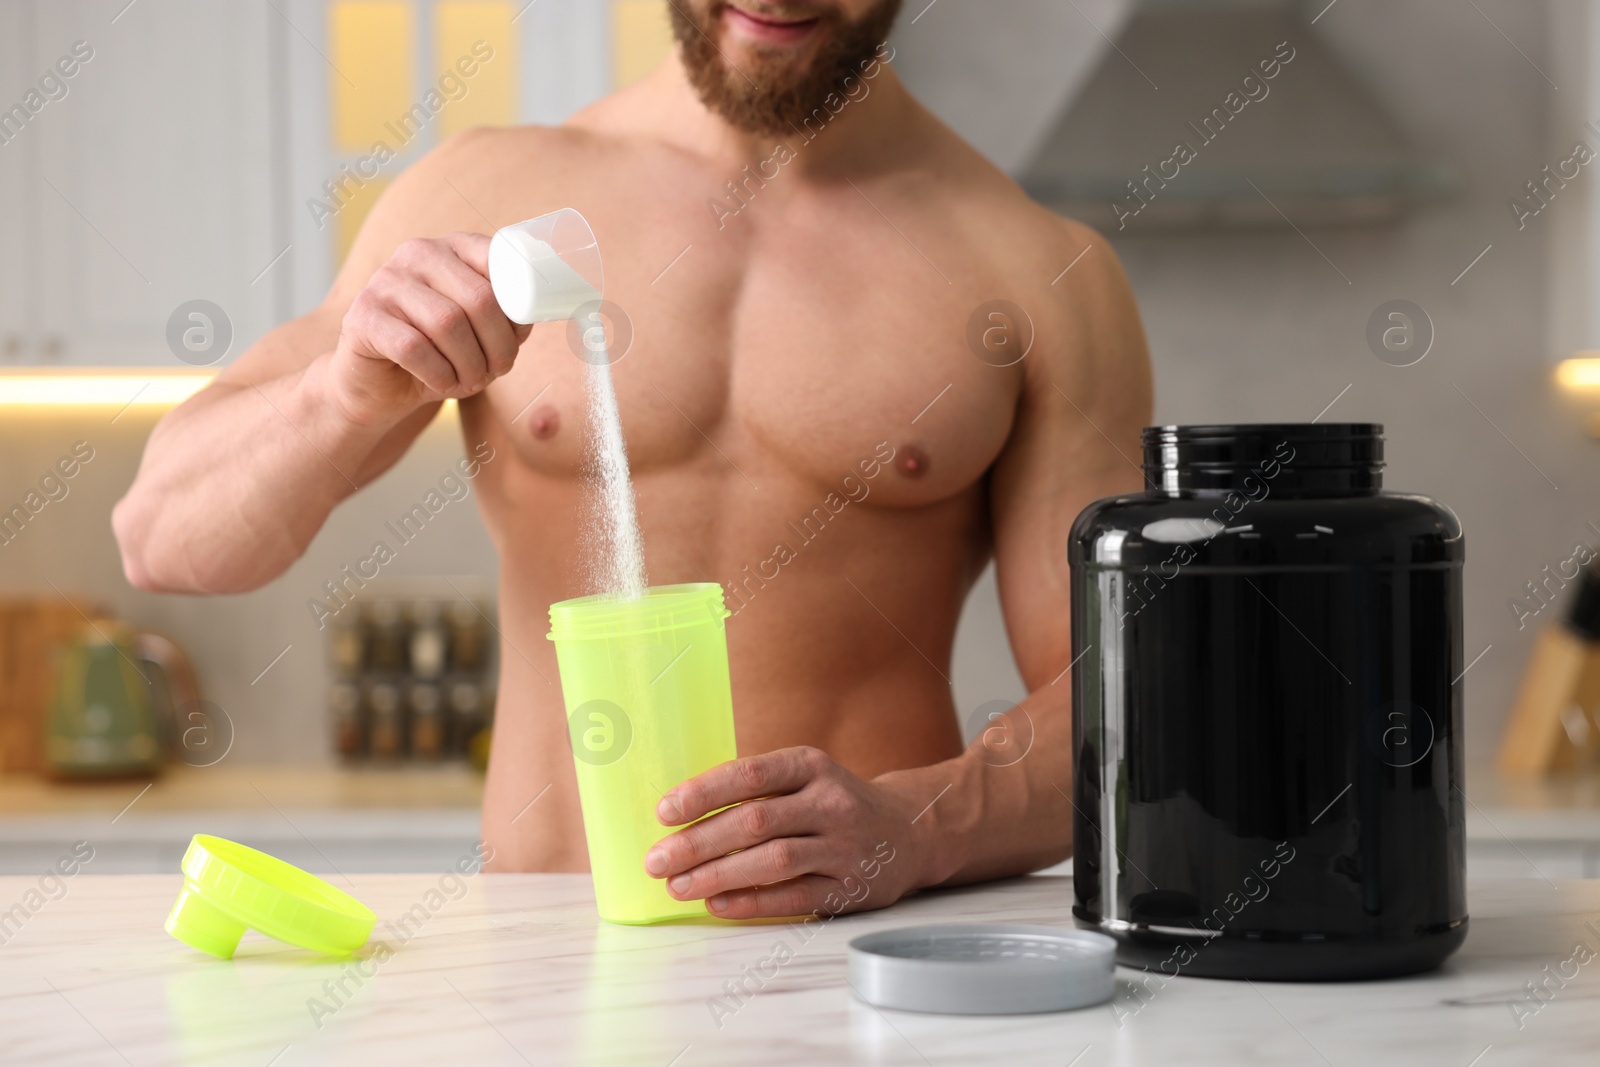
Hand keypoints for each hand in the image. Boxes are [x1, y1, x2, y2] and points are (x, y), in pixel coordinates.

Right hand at [328, 232, 531, 425]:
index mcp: (453, 248)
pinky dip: (439, 374)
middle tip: (498, 370)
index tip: (518, 340)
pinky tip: (442, 383)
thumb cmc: (439, 354)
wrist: (378, 385)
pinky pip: (414, 347)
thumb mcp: (481, 329)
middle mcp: (417, 254)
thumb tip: (544, 307)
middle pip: (478, 298)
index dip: (518, 309)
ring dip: (470, 365)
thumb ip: (507, 312)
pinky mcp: (362, 316)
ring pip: (448, 323)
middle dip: (499, 345)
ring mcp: (385, 282)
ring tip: (471, 381)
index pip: (500, 262)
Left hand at [644, 746, 926, 919]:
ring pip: (773, 860)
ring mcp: (843, 845)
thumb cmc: (834, 803)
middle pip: (755, 821)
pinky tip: (718, 904)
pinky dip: (752, 902)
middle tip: (657, 861)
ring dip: (718, 874)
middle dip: (698, 843)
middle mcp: (830, 802)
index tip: (664, 812)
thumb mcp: (805, 778)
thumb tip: (680, 817)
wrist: (909, 831)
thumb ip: (756, 791)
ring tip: (678, 885)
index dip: (703, 793)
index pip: (749, 775)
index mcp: (810, 766)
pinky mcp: (850, 886)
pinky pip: (794, 896)